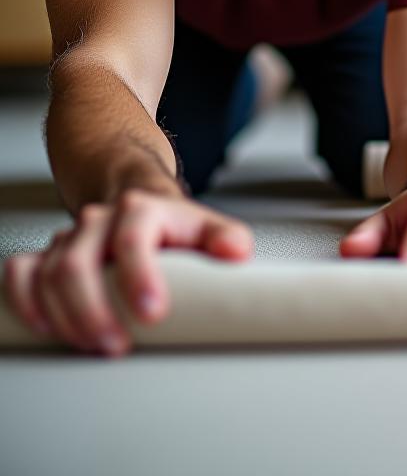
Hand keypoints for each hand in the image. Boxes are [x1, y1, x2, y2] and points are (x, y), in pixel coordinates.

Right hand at [3, 190, 252, 355]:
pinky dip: (24, 303)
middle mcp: (98, 221)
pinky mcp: (45, 257)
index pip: (132, 239)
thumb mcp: (207, 227)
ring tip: (93, 347)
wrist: (141, 207)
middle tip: (116, 347)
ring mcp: (69, 238)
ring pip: (47, 275)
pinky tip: (46, 329)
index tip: (153, 314)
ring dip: (64, 319)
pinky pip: (20, 275)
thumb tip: (237, 253)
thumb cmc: (174, 228)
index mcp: (140, 209)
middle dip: (93, 312)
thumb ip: (225, 238)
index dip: (139, 277)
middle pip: (77, 265)